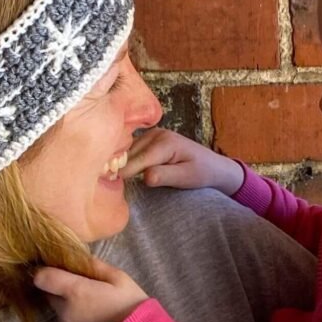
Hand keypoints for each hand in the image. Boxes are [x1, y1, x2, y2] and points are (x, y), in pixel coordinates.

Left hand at [33, 258, 148, 321]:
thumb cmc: (131, 307)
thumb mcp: (119, 279)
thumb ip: (95, 266)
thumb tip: (79, 258)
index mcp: (75, 291)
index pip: (42, 278)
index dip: (46, 272)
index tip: (59, 269)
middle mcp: (65, 310)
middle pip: (50, 294)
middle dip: (61, 288)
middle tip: (84, 287)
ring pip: (59, 309)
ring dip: (70, 304)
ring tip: (94, 304)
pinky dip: (76, 319)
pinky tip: (95, 319)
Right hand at [123, 129, 243, 194]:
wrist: (213, 165)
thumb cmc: (202, 173)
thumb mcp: (186, 177)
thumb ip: (165, 175)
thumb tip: (145, 177)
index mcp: (165, 143)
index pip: (137, 160)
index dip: (124, 174)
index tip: (111, 187)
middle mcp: (155, 134)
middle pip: (128, 154)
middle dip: (119, 169)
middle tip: (108, 185)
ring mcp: (150, 134)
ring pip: (126, 151)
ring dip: (120, 164)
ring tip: (113, 179)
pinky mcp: (148, 139)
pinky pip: (130, 150)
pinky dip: (125, 160)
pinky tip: (123, 172)